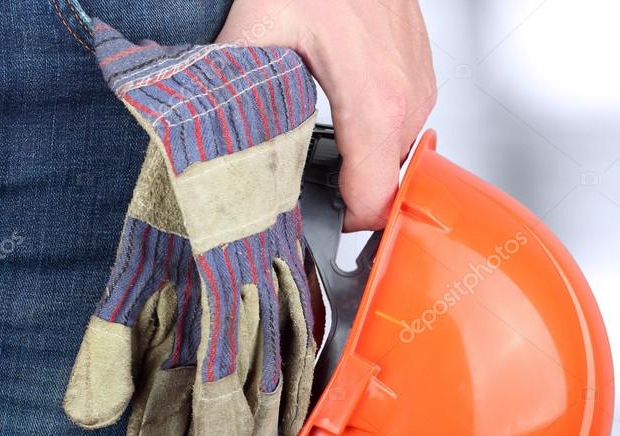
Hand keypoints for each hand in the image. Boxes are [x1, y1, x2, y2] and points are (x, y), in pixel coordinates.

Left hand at [218, 0, 436, 230]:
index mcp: (375, 103)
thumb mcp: (259, 26)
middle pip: (385, 184)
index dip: (346, 225)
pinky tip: (343, 111)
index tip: (321, 225)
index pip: (375, 201)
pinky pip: (403, 125)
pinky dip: (374, 131)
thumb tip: (198, 125)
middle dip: (348, 193)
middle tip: (305, 186)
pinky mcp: (421, 73)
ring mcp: (420, 86)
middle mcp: (408, 100)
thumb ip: (231, 86)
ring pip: (396, 156)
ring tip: (324, 147)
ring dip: (362, 162)